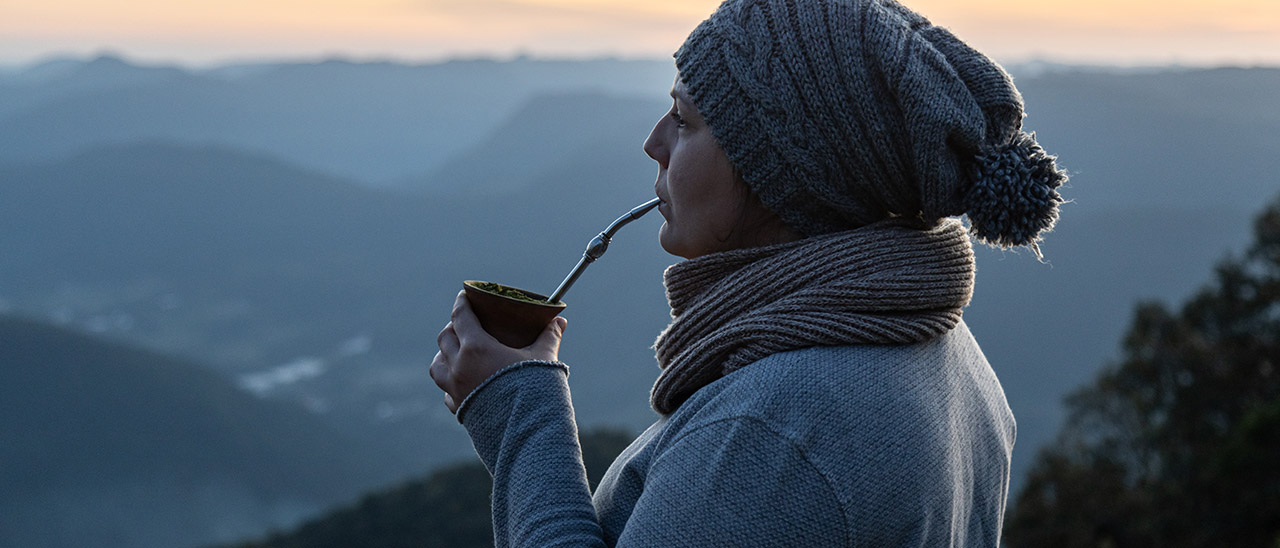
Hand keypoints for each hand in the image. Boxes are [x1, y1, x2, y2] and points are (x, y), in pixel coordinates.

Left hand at [429, 289, 567, 412]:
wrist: (526, 431)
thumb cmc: (535, 390)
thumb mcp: (544, 359)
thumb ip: (549, 337)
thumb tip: (560, 321)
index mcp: (477, 348)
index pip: (460, 316)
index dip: (461, 302)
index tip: (464, 295)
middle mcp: (459, 366)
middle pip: (445, 338)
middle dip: (453, 327)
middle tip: (465, 324)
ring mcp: (455, 389)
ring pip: (437, 364)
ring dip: (444, 354)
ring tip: (456, 351)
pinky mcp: (459, 408)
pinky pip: (446, 391)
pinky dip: (450, 382)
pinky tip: (462, 382)